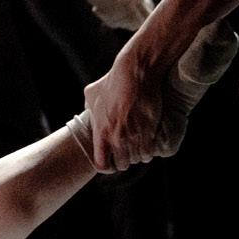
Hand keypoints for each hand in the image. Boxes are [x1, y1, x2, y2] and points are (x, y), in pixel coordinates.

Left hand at [83, 57, 163, 173]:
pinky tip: (150, 140)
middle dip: (126, 160)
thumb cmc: (113, 80)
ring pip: (138, 159)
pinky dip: (151, 149)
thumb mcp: (92, 93)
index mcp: (100, 130)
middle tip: (129, 151)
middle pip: (122, 165)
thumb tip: (87, 110)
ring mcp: (133, 135)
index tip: (112, 161)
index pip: (101, 163)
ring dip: (140, 154)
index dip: (107, 165)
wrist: (135, 72)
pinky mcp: (149, 131)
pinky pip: (150, 152)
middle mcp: (116, 137)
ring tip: (141, 145)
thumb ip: (89, 107)